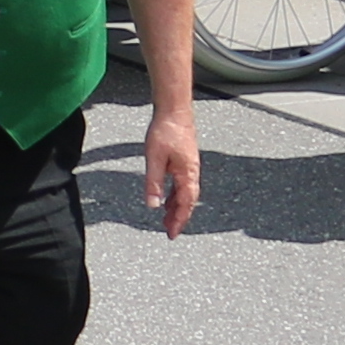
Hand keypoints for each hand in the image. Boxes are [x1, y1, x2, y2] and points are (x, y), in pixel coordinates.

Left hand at [136, 105, 199, 236]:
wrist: (174, 110)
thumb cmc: (165, 132)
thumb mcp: (154, 159)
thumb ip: (153, 183)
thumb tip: (152, 205)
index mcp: (187, 174)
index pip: (185, 204)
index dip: (179, 221)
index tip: (172, 234)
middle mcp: (191, 173)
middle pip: (187, 201)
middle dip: (178, 217)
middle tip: (169, 231)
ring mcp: (189, 167)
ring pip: (185, 193)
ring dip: (176, 207)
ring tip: (166, 219)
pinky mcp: (184, 161)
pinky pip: (182, 184)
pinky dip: (175, 195)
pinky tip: (166, 197)